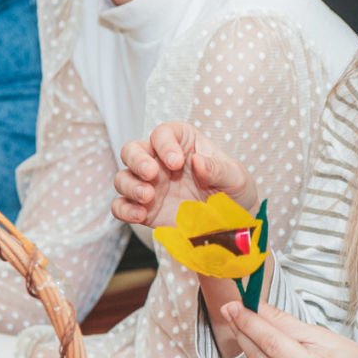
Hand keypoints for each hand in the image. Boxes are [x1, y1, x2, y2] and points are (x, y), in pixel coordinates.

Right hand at [113, 122, 254, 228]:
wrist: (232, 224)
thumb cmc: (234, 191)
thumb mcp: (235, 178)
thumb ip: (218, 168)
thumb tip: (197, 161)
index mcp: (184, 145)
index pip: (164, 133)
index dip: (165, 144)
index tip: (177, 162)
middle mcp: (161, 162)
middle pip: (132, 150)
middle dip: (136, 159)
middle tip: (151, 173)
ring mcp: (150, 186)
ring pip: (123, 177)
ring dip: (130, 185)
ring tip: (148, 196)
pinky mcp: (144, 210)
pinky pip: (121, 206)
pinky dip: (124, 209)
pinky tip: (139, 215)